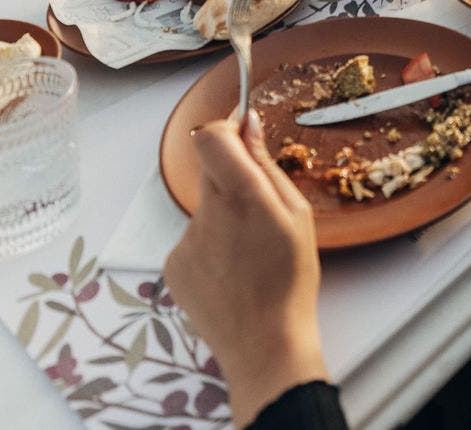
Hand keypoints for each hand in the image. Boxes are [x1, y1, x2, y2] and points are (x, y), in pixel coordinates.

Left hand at [163, 112, 327, 424]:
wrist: (264, 345)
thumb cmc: (290, 282)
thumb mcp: (298, 216)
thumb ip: (267, 165)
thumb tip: (248, 124)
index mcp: (243, 196)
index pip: (209, 135)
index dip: (225, 130)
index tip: (242, 136)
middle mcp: (207, 213)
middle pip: (209, 169)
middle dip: (232, 177)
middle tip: (258, 209)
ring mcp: (185, 240)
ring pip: (205, 208)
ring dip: (224, 217)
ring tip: (249, 254)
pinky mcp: (172, 264)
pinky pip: (193, 238)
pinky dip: (211, 246)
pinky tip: (232, 272)